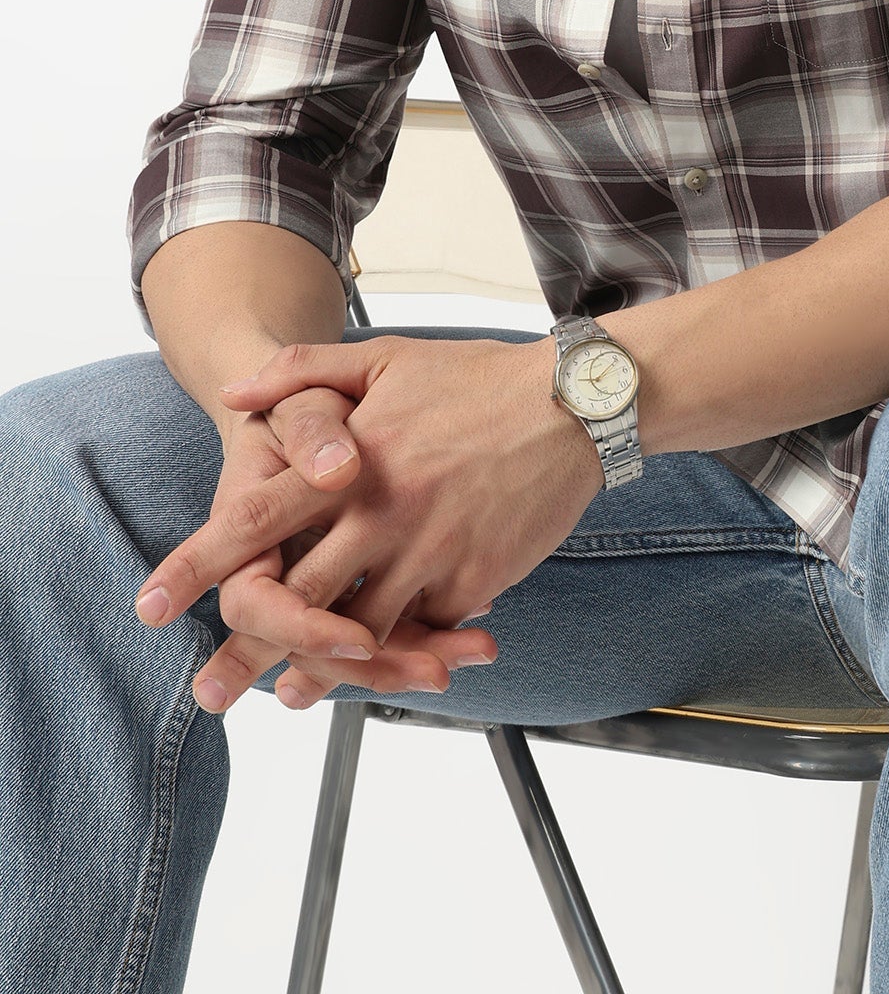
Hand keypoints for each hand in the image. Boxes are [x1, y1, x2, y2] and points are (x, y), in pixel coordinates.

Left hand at [147, 334, 602, 713]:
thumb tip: (233, 393)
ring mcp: (428, 552)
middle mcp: (381, 514)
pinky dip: (401, 650)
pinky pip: (426, 629)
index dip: (196, 565)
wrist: (575, 404)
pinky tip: (384, 665)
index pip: (254, 522)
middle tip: (207, 691)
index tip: (149, 606)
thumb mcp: (387, 358)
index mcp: (351, 463)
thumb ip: (304, 372)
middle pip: (294, 600)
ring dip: (318, 669)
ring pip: (357, 632)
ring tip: (289, 696)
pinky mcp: (473, 578)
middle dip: (243, 652)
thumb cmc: (477, 378)